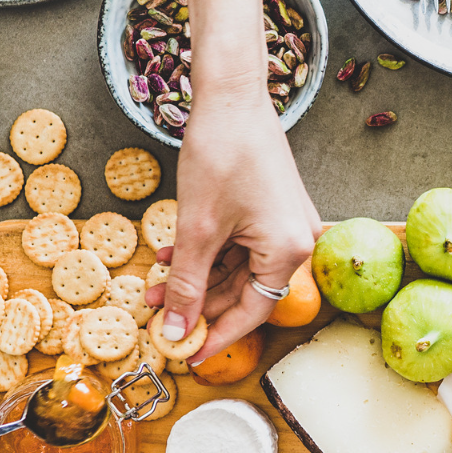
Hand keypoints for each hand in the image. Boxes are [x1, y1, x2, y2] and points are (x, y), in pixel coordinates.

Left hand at [150, 97, 318, 362]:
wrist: (232, 98)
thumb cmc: (223, 153)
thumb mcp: (198, 227)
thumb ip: (188, 284)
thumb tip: (177, 329)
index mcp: (289, 251)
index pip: (254, 312)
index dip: (217, 335)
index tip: (187, 354)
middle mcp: (295, 242)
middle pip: (245, 292)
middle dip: (198, 304)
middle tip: (159, 317)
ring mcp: (283, 226)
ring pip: (236, 270)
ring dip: (196, 279)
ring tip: (155, 286)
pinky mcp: (270, 212)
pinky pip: (238, 247)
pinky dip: (206, 254)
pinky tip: (171, 256)